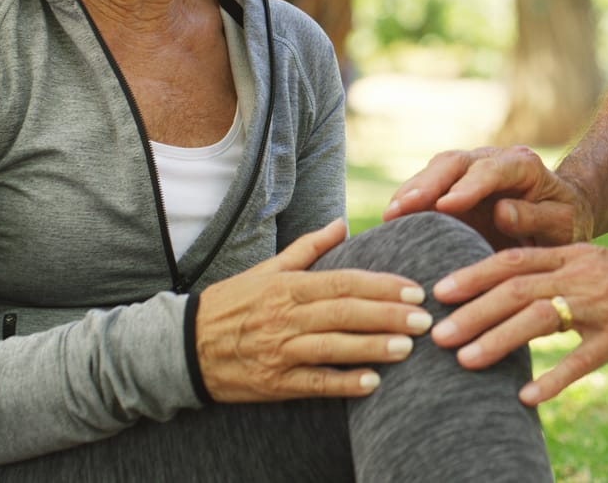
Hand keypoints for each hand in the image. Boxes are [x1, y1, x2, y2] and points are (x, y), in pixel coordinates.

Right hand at [194, 220, 431, 401]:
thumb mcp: (267, 270)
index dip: (381, 286)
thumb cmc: (232, 304)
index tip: (414, 290)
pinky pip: (314, 383)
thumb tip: (342, 222)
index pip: (343, 282)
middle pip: (344, 313)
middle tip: (424, 320)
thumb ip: (308, 248)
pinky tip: (373, 383)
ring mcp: (279, 351)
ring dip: (372, 347)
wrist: (183, 347)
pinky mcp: (273, 383)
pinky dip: (343, 383)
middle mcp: (284, 317)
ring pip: (333, 347)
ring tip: (407, 348)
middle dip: (388, 316)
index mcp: (287, 286)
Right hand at [383, 146, 593, 249]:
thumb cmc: (564, 222)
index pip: (492, 170)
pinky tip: (392, 221)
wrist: (559, 217)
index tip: (445, 206)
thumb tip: (501, 212)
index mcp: (523, 165)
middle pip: (455, 163)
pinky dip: (409, 202)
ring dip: (412, 191)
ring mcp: (469, 171)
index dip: (467, 187)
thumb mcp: (563, 225)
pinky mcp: (453, 187)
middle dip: (428, 184)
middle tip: (403, 207)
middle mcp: (492, 160)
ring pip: (436, 171)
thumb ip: (536, 218)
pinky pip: (428, 188)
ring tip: (390, 215)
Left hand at [428, 242, 607, 404]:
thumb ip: (562, 282)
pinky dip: (553, 378)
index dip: (473, 273)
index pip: (514, 260)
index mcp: (575, 256)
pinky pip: (583, 358)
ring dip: (498, 339)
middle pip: (516, 286)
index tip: (438, 290)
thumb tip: (517, 304)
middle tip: (437, 332)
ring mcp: (605, 304)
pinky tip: (528, 397)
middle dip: (473, 309)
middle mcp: (584, 274)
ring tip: (465, 361)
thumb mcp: (602, 271)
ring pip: (541, 317)